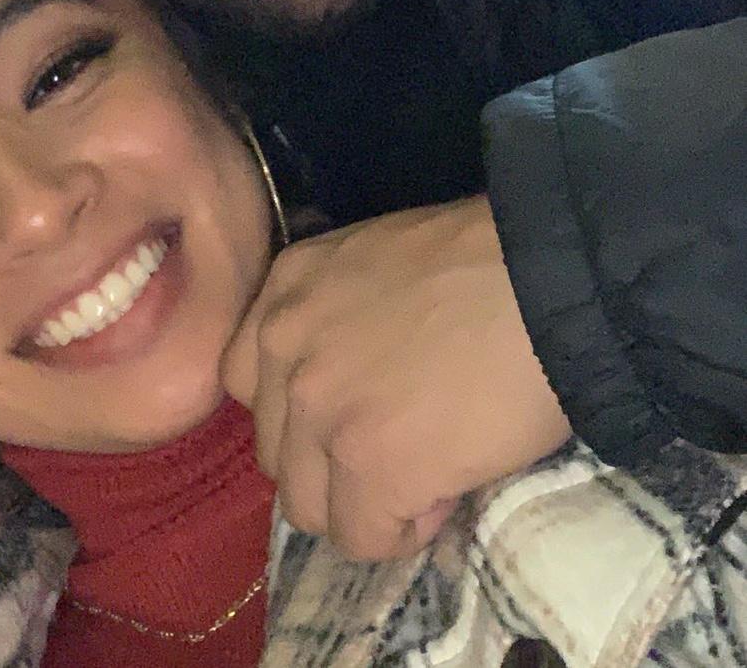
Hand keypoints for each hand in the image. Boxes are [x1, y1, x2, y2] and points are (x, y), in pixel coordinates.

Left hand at [221, 194, 571, 560]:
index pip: (247, 379)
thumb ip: (338, 318)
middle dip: (330, 460)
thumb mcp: (376, 262)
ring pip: (305, 505)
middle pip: (274, 448)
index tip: (356, 410)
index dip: (300, 408)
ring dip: (358, 504)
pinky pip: (361, 538)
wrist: (551, 279)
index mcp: (286, 287)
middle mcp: (284, 347)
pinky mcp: (370, 468)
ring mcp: (320, 411)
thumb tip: (356, 389)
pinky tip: (442, 496)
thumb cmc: (485, 259)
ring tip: (421, 478)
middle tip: (398, 447)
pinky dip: (401, 531)